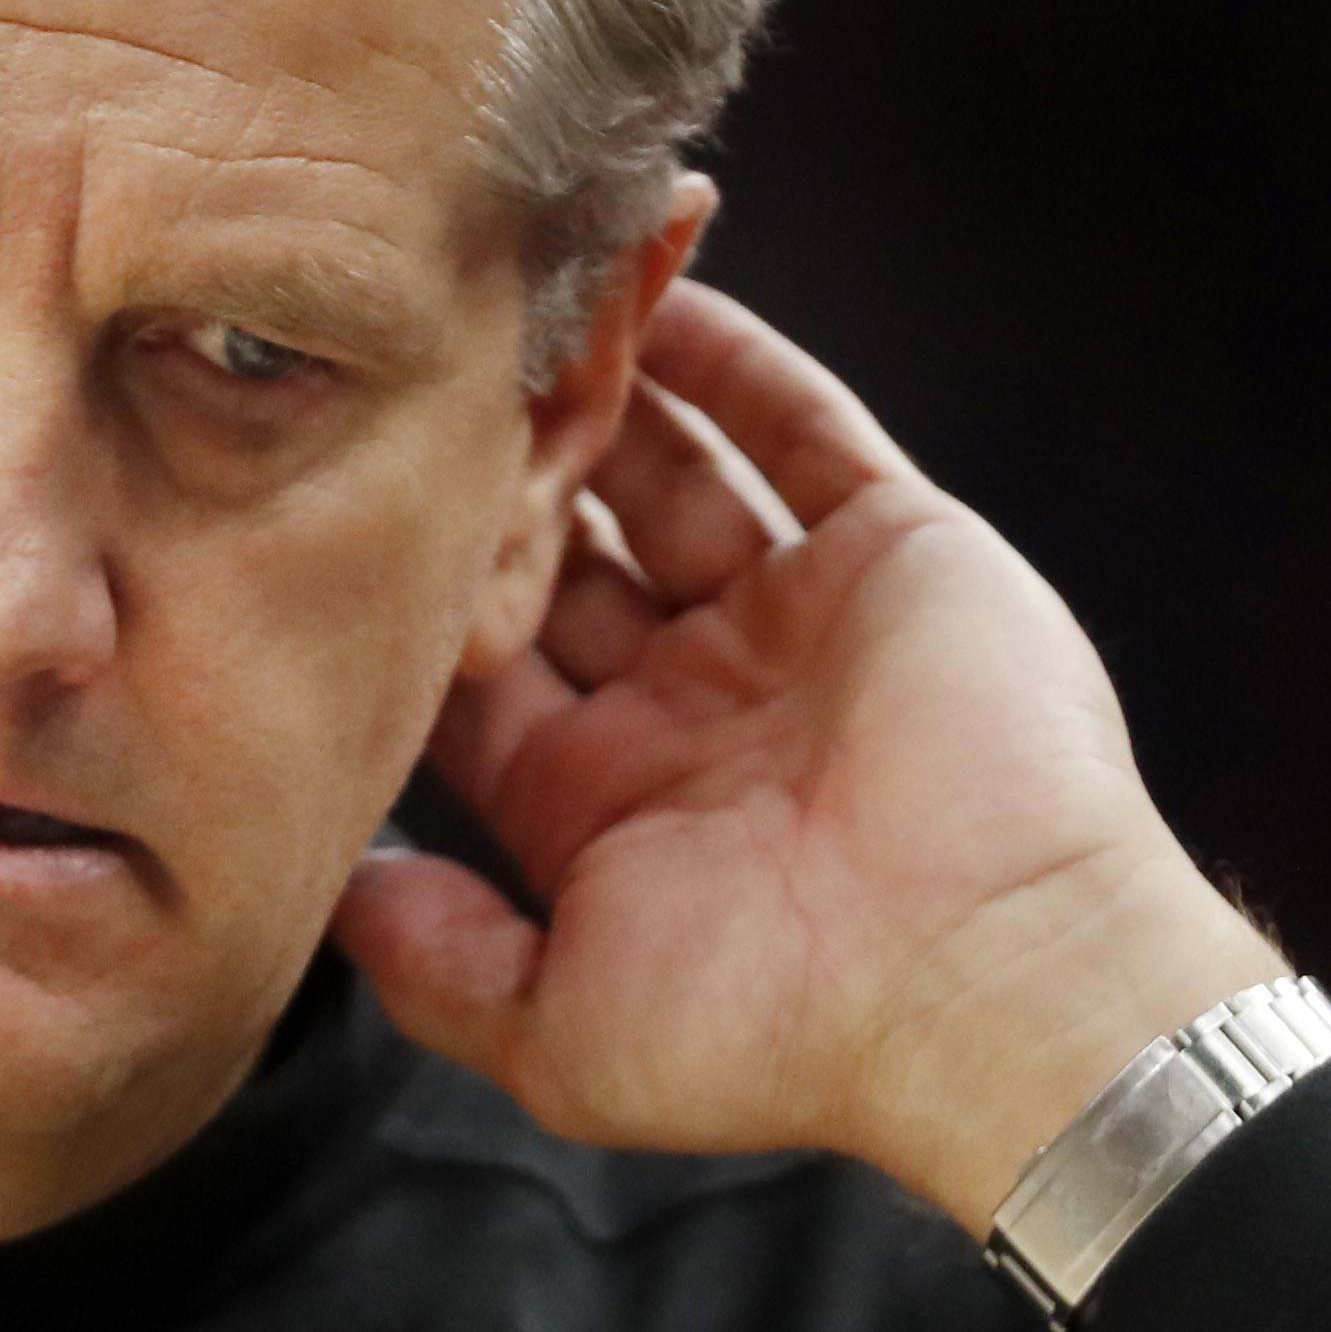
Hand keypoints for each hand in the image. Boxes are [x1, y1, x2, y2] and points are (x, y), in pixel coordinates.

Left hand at [331, 281, 1280, 1225]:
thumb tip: (340, 898)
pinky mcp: (892, 550)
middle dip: (502, 475)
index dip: (416, 591)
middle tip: (423, 373)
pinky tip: (651, 289)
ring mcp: (791, 619)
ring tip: (520, 303)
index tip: (340, 507)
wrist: (990, 982)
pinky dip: (731, 355)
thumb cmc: (781, 1028)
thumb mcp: (562, 1042)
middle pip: (568, 553)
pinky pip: (798, 425)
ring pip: (672, 472)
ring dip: (601, 394)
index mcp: (605, 804)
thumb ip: (441, 967)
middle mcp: (690, 702)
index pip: (481, 668)